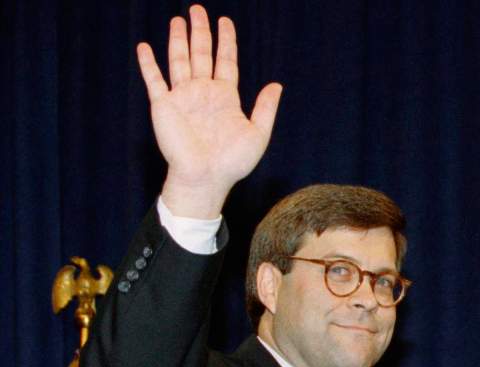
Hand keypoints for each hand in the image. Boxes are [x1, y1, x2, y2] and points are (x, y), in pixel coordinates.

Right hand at [137, 5, 281, 217]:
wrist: (206, 178)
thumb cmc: (232, 162)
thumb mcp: (258, 133)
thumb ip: (265, 108)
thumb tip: (277, 84)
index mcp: (225, 97)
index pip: (226, 61)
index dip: (226, 42)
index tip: (225, 21)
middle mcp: (203, 93)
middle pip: (202, 54)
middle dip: (200, 31)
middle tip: (198, 9)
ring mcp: (183, 97)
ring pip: (180, 61)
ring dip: (178, 40)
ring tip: (178, 19)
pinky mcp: (164, 105)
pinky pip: (155, 80)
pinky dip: (149, 64)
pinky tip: (145, 46)